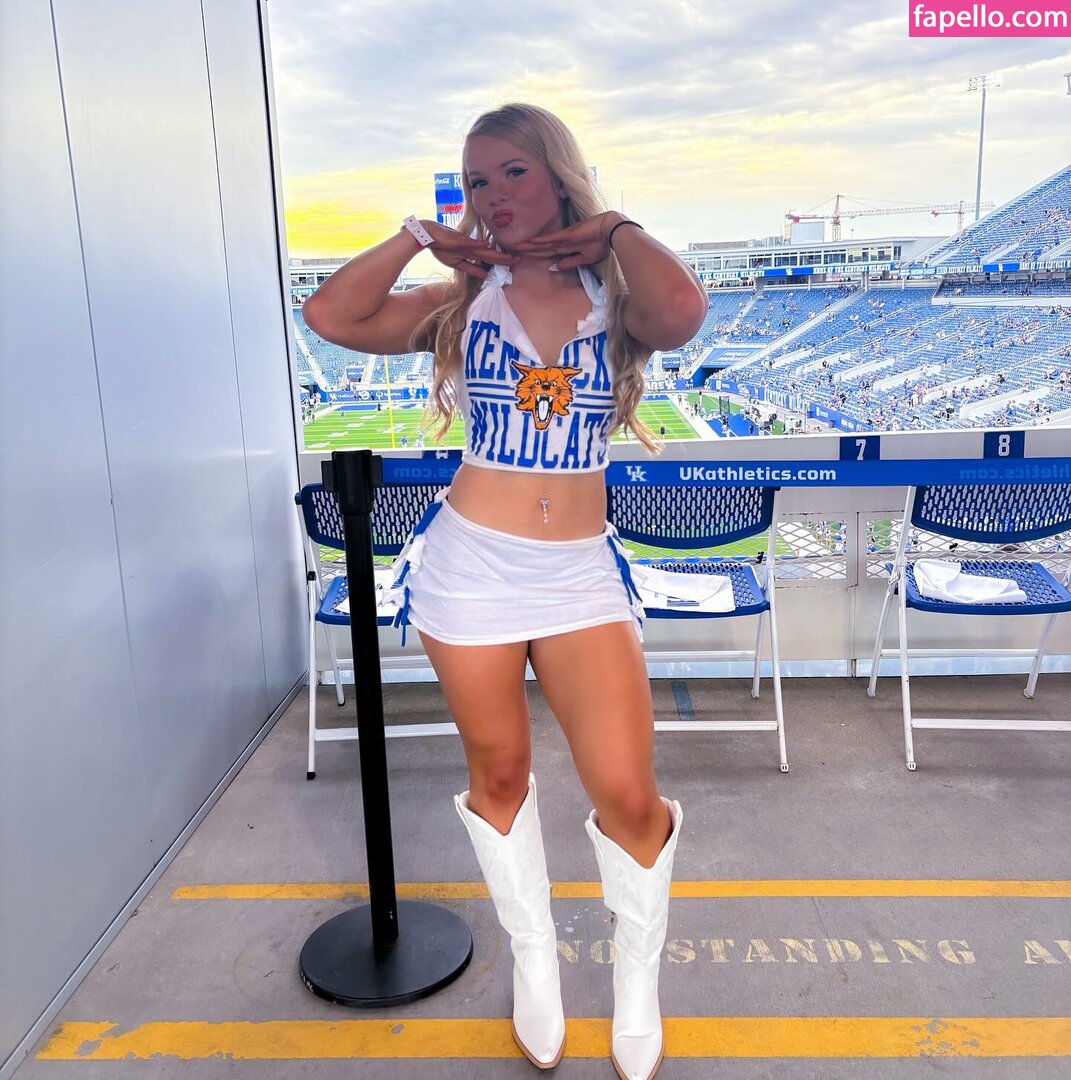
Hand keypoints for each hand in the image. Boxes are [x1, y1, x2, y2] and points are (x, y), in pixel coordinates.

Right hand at [417, 220, 515, 280]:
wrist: (428, 236)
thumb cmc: (441, 248)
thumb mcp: (457, 263)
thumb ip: (471, 269)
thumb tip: (485, 275)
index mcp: (472, 253)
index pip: (489, 259)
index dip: (500, 262)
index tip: (512, 264)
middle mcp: (472, 248)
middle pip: (491, 255)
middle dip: (504, 259)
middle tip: (518, 260)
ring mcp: (466, 244)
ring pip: (485, 250)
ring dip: (497, 254)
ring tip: (509, 257)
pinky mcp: (459, 240)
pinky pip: (470, 244)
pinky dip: (479, 245)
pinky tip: (488, 246)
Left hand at [510, 212, 624, 270]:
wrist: (611, 231)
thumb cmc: (601, 244)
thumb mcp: (585, 258)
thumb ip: (570, 263)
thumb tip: (554, 268)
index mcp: (565, 249)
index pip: (546, 253)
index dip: (534, 255)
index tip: (522, 257)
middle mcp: (561, 243)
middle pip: (539, 248)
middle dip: (526, 251)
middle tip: (511, 251)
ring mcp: (563, 238)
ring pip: (541, 243)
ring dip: (528, 246)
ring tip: (514, 247)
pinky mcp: (567, 235)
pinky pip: (550, 239)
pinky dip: (540, 241)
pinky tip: (529, 242)